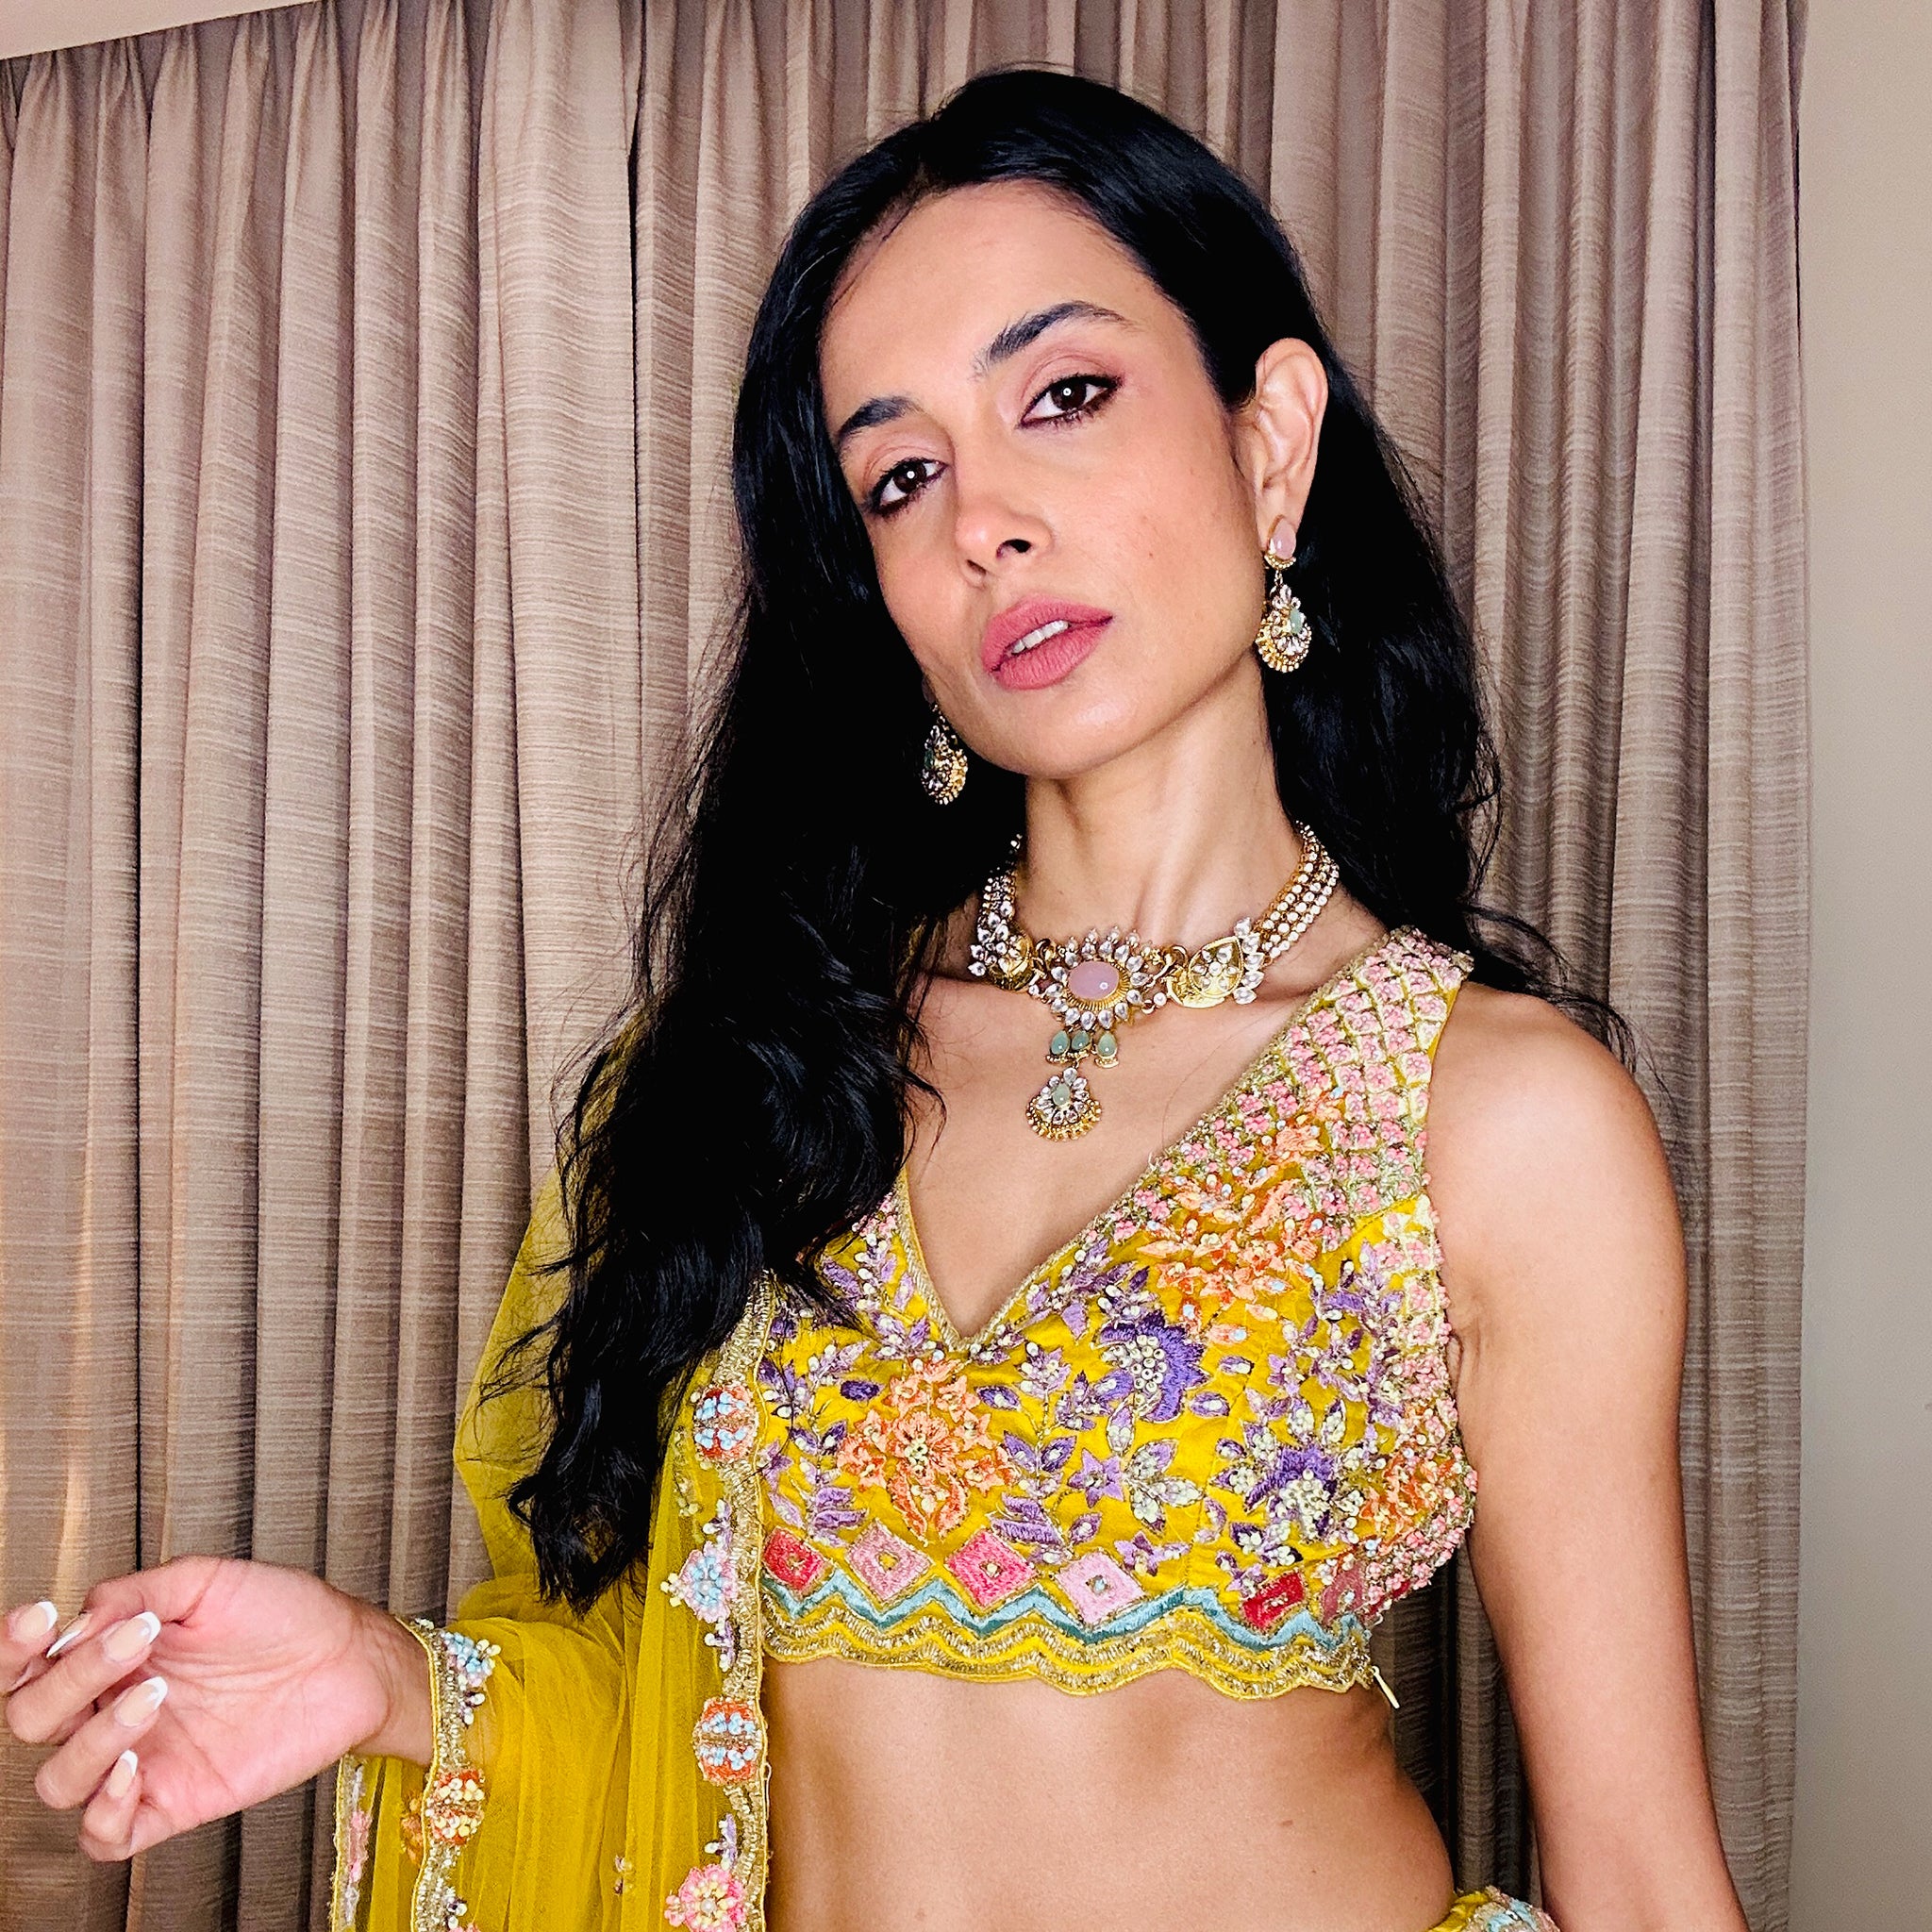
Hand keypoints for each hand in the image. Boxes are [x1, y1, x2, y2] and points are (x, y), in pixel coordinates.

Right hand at [3, 1557, 430, 1861]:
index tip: (39, 1618)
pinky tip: (136, 1768)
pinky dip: (103, 1811)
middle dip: (68, 1680)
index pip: (30, 1666)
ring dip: (94, 1738)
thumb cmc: (285, 1614)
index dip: (16, 1648)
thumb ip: (140, 1592)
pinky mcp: (174, 1801)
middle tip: (132, 1645)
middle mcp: (116, 1709)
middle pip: (33, 1719)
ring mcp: (143, 1758)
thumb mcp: (210, 1583)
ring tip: (155, 1696)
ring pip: (59, 1779)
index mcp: (114, 1656)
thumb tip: (78, 1617)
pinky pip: (105, 1836)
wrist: (349, 1656)